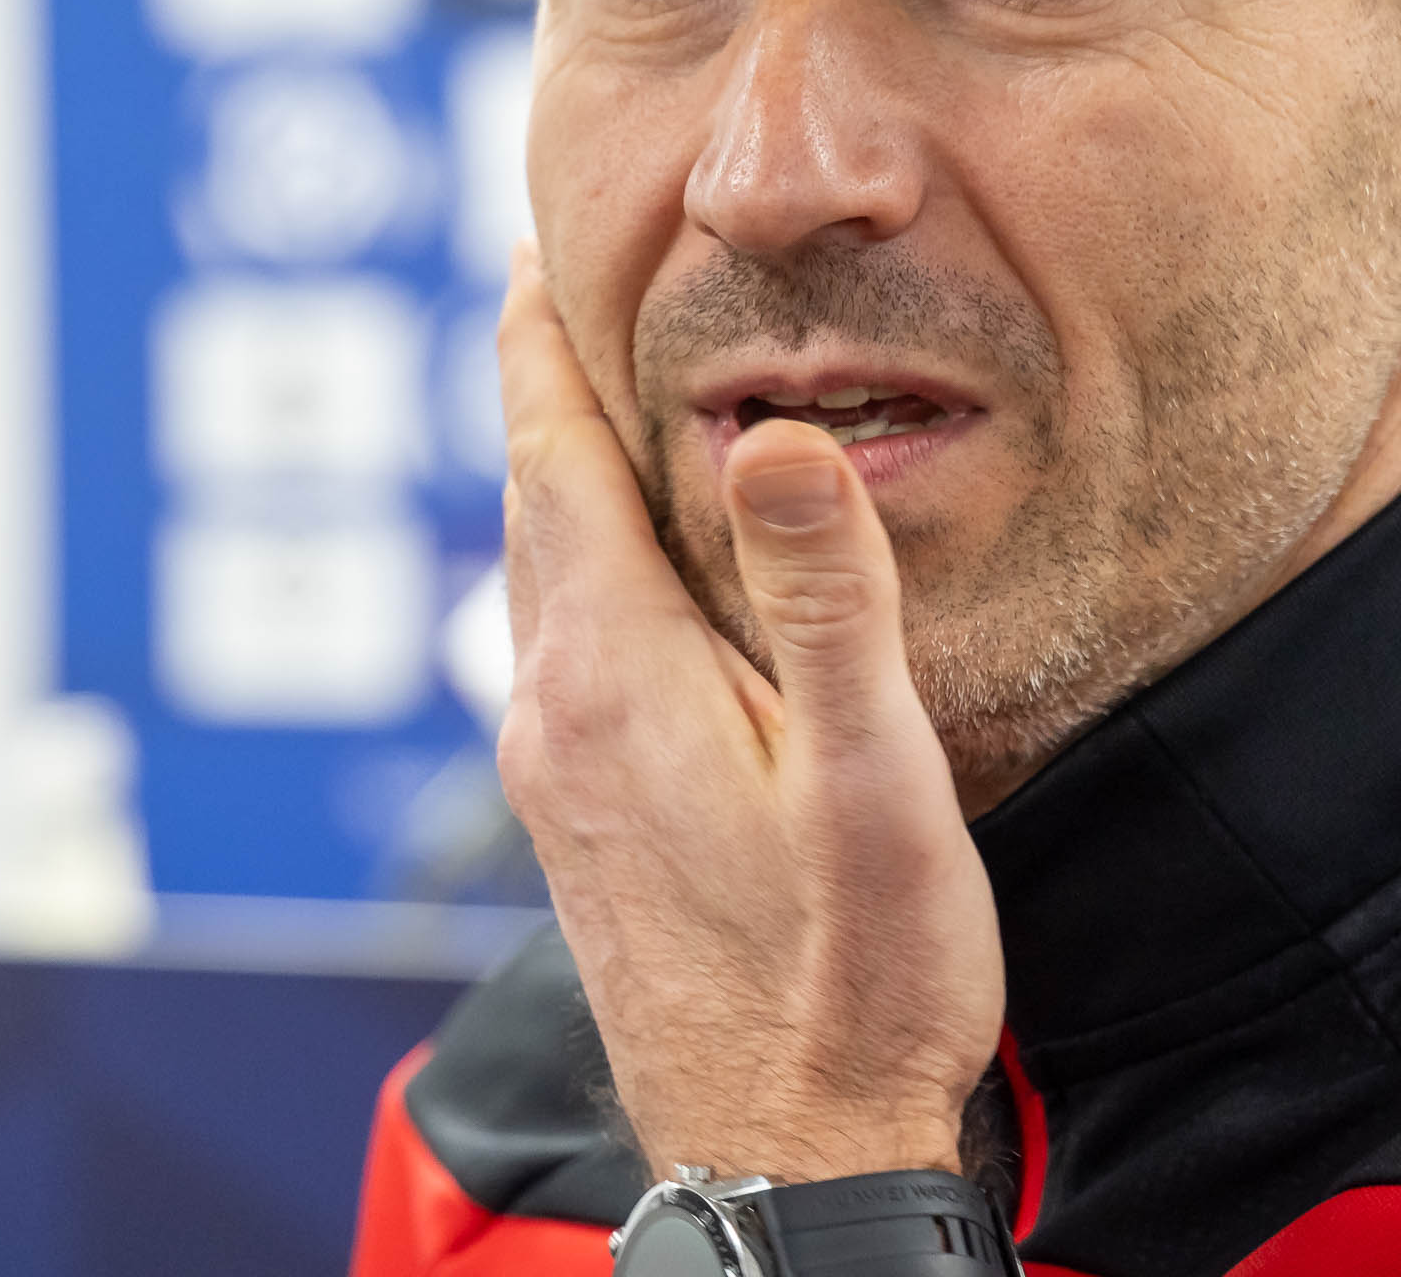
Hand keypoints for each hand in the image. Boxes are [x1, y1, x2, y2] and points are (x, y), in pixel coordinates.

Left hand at [492, 243, 1004, 1182]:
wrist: (789, 1156)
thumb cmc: (854, 977)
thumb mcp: (872, 776)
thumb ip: (827, 597)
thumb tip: (772, 433)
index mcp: (617, 677)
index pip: (551, 459)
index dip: (540, 342)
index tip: (528, 243)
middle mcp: (556, 716)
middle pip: (529, 507)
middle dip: (540, 390)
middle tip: (550, 284)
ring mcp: (555, 780)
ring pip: (538, 584)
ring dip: (555, 484)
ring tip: (586, 405)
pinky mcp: (578, 829)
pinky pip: (557, 653)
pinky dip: (578, 573)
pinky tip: (624, 584)